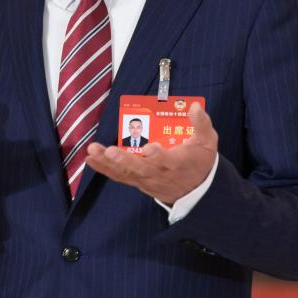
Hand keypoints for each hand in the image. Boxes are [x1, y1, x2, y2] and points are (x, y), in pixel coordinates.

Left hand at [85, 103, 217, 204]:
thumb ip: (201, 124)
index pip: (166, 160)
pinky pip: (119, 177)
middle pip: (140, 169)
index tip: (150, 148)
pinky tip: (90, 159)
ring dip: (107, 163)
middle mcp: (159, 173)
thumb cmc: (199, 162)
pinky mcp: (138, 182)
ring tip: (93, 151)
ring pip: (125, 173)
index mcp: (177, 163)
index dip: (157, 155)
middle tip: (110, 150)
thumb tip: (194, 106)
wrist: (196, 191)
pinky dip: (104, 169)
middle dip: (124, 160)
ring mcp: (146, 180)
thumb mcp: (207, 142)